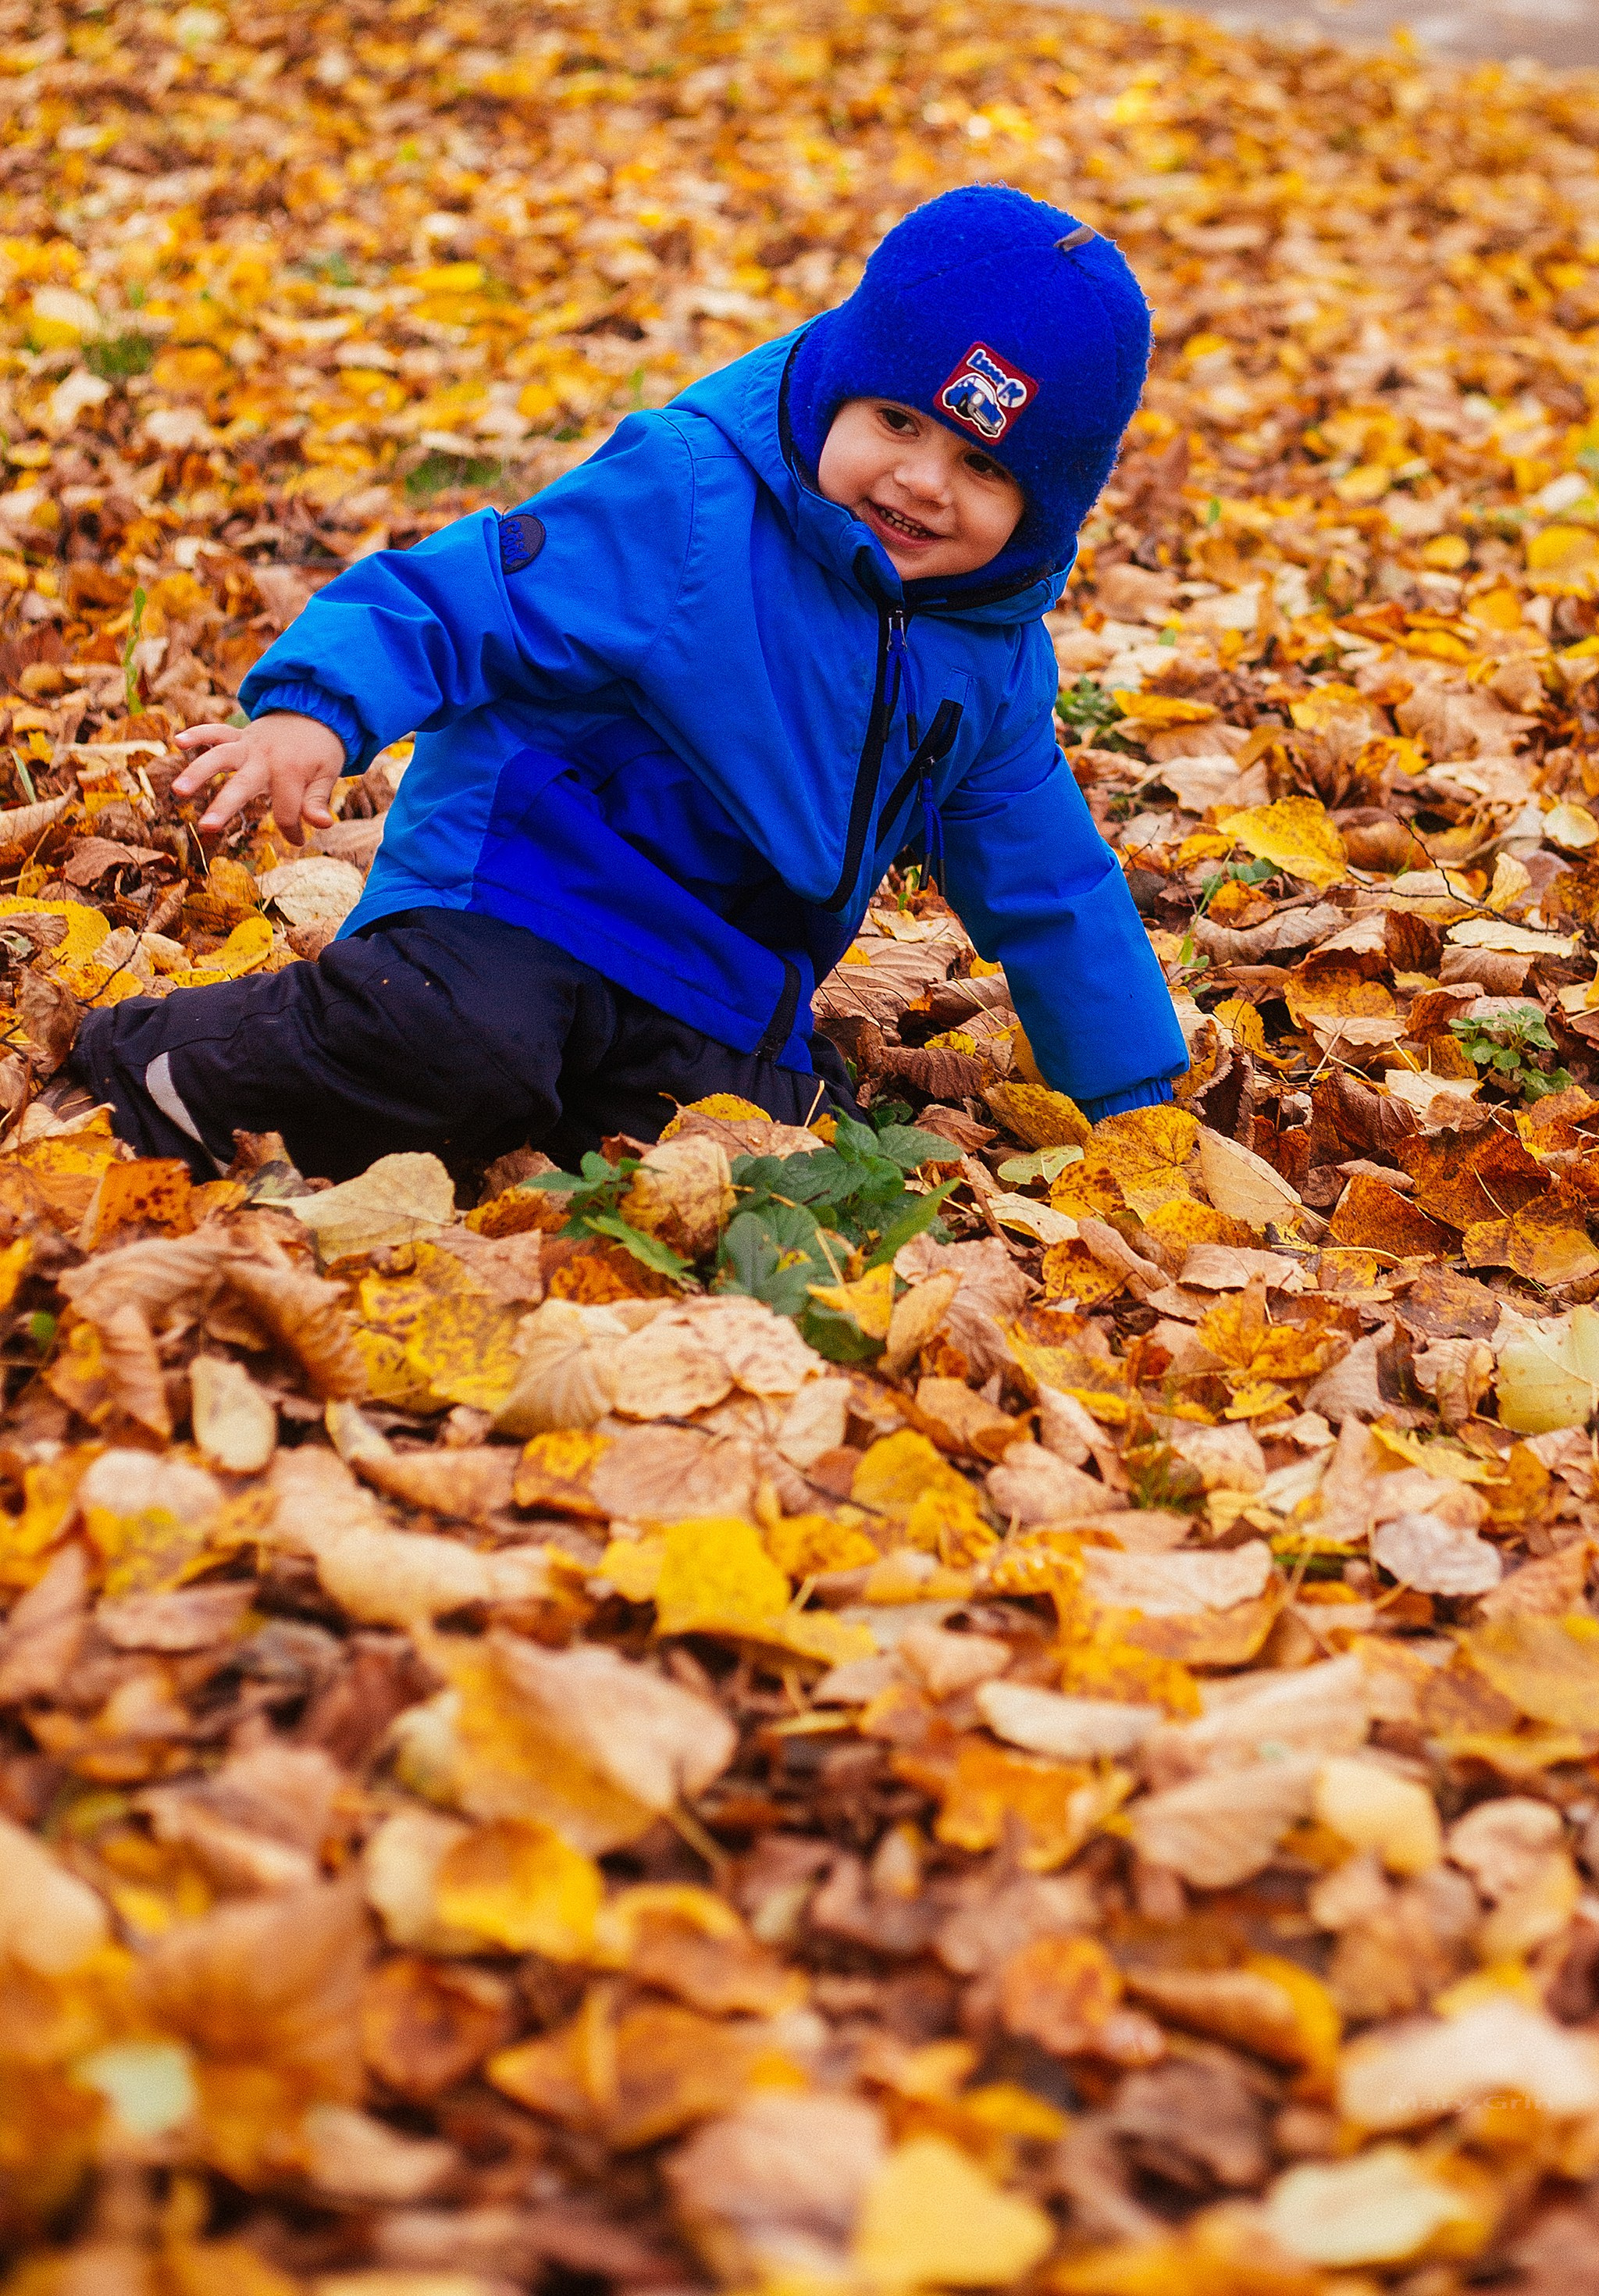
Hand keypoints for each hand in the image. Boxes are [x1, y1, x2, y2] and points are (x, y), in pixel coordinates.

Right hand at [172, 712, 346, 844]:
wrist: (315, 711)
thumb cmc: (321, 751)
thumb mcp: (328, 775)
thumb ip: (318, 800)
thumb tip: (323, 825)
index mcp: (290, 772)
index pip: (285, 812)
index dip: (292, 830)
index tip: (299, 840)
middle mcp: (265, 758)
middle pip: (242, 784)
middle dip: (224, 806)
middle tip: (206, 827)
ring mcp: (248, 745)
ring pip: (220, 756)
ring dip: (198, 771)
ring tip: (178, 790)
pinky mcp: (238, 735)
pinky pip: (216, 732)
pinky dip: (198, 734)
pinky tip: (178, 741)